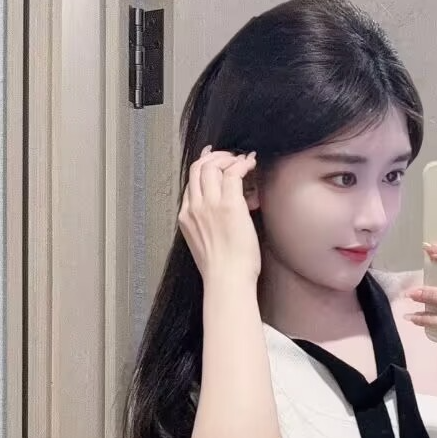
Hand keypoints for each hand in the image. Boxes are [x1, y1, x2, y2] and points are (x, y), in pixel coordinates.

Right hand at [178, 146, 260, 288]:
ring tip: (242, 161)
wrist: (227, 280)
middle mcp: (194, 207)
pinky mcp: (228, 205)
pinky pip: (232, 173)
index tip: (215, 164)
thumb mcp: (204, 245)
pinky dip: (242, 164)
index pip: (191, 183)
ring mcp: (209, 204)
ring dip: (228, 158)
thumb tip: (223, 218)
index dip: (204, 168)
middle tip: (230, 157)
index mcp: (186, 217)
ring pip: (212, 166)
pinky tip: (250, 164)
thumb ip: (207, 227)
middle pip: (197, 168)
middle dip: (214, 158)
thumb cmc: (222, 270)